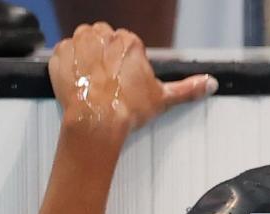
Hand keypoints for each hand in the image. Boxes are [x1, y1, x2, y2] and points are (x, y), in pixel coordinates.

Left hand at [49, 22, 216, 136]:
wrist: (96, 121)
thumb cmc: (128, 109)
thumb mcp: (163, 99)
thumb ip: (188, 88)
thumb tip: (210, 84)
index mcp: (128, 42)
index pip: (128, 44)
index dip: (128, 64)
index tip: (127, 81)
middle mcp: (102, 36)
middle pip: (106, 40)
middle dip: (107, 57)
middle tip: (112, 83)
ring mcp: (78, 43)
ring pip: (85, 42)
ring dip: (88, 57)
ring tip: (95, 82)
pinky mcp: (59, 55)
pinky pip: (65, 53)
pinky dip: (70, 65)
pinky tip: (80, 82)